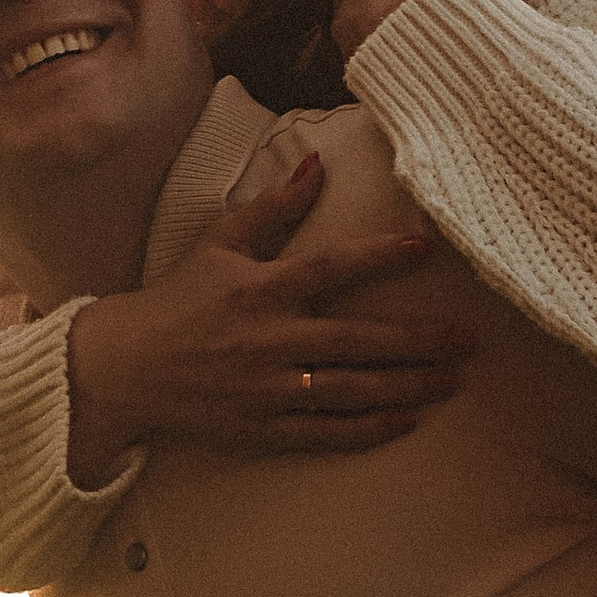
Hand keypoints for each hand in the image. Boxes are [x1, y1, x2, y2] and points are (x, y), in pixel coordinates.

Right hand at [64, 155, 474, 484]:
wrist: (130, 366)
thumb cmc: (181, 297)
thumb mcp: (222, 241)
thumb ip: (274, 207)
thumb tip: (317, 163)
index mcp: (261, 289)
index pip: (330, 268)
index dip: (379, 257)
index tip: (425, 249)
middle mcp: (270, 340)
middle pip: (355, 340)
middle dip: (414, 341)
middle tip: (465, 339)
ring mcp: (269, 389)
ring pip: (349, 391)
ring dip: (404, 387)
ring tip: (449, 381)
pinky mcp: (263, 428)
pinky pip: (324, 433)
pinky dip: (365, 430)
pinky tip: (404, 423)